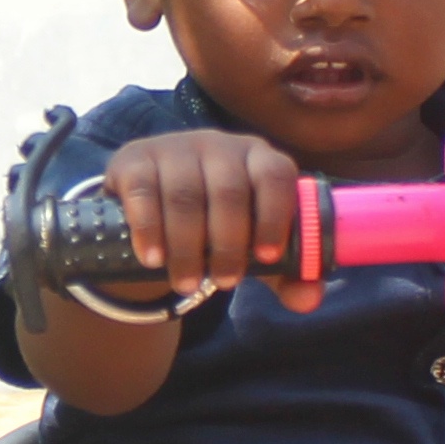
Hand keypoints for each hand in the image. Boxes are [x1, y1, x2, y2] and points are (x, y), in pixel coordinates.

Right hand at [96, 130, 323, 314]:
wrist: (153, 209)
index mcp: (258, 158)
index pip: (275, 174)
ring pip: (185, 195)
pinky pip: (143, 191)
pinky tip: (153, 258)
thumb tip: (309, 299)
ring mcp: (174, 147)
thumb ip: (286, 273)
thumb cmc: (217, 227)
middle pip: (228, 190)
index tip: (267, 258)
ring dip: (187, 246)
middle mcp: (218, 145)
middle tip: (225, 283)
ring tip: (188, 283)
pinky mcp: (135, 159)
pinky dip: (149, 229)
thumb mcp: (251, 249)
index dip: (274, 216)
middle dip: (229, 244)